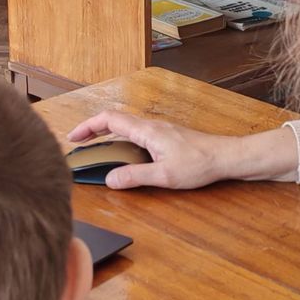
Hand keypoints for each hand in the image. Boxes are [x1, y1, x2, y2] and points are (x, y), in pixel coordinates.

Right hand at [66, 111, 298, 189]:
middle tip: (78, 144)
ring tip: (95, 150)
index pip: (109, 120)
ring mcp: (159, 130)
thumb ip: (135, 176)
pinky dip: (121, 140)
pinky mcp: (166, 137)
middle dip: (92, 130)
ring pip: (125, 127)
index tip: (73, 138)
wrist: (226, 157)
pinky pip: (136, 133)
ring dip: (107, 135)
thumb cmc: (199, 164)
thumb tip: (110, 179)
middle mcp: (150, 126)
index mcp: (146, 131)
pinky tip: (123, 155)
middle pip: (114, 121)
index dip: (87, 127)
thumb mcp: (164, 175)